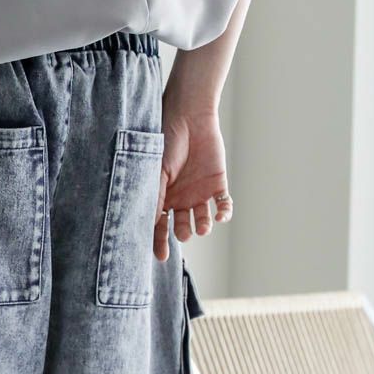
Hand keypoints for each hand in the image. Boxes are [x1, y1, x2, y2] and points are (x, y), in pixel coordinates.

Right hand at [153, 110, 232, 260]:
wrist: (190, 117)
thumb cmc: (167, 141)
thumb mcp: (156, 172)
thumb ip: (154, 198)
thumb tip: (149, 226)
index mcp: (162, 198)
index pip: (158, 226)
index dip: (159, 242)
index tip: (161, 256)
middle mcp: (179, 199)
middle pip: (181, 226)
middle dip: (183, 233)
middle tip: (183, 232)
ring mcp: (199, 193)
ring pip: (202, 220)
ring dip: (203, 226)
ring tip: (203, 227)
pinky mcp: (217, 184)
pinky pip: (223, 205)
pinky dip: (224, 213)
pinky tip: (221, 216)